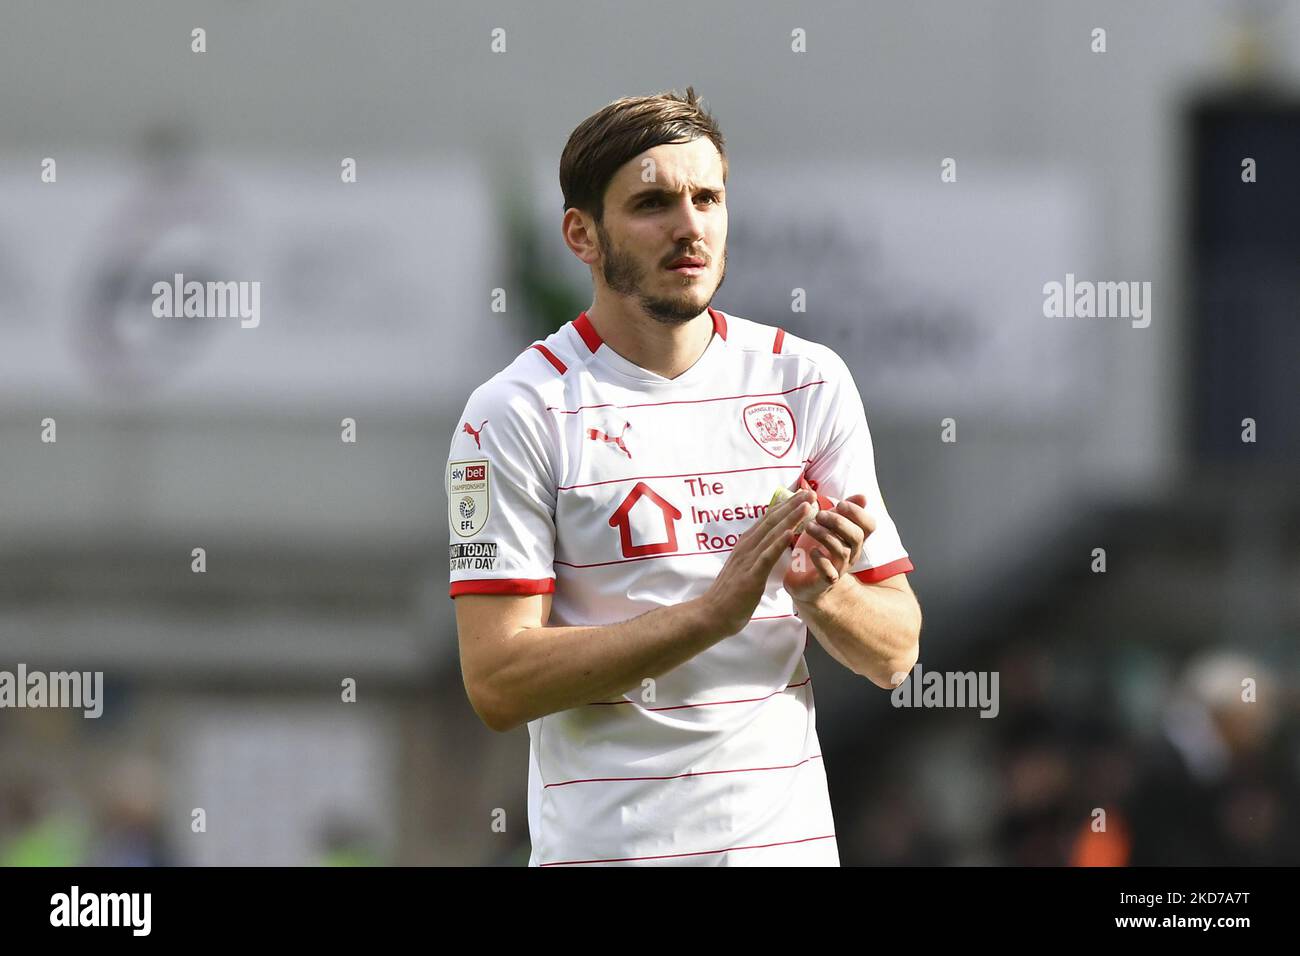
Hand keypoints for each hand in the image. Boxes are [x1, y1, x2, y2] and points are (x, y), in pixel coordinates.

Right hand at [698, 488, 815, 636]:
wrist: (711, 615)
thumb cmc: (729, 596)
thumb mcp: (745, 570)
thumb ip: (757, 557)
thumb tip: (770, 550)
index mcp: (745, 545)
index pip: (768, 521)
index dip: (786, 506)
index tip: (803, 496)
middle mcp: (746, 547)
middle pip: (771, 521)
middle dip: (792, 505)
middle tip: (810, 492)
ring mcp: (747, 560)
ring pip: (771, 534)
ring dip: (790, 518)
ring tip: (806, 505)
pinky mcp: (750, 576)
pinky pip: (766, 556)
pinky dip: (778, 543)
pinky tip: (791, 532)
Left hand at [784, 494, 874, 602]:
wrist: (803, 581)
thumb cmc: (817, 548)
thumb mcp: (828, 527)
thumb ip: (842, 512)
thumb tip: (863, 496)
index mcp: (854, 539)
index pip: (870, 525)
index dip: (858, 513)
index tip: (840, 503)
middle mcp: (851, 553)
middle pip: (857, 537)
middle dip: (839, 522)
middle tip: (820, 514)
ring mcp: (840, 568)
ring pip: (842, 551)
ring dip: (825, 536)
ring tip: (809, 527)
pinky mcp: (825, 581)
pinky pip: (829, 573)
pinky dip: (821, 560)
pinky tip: (812, 551)